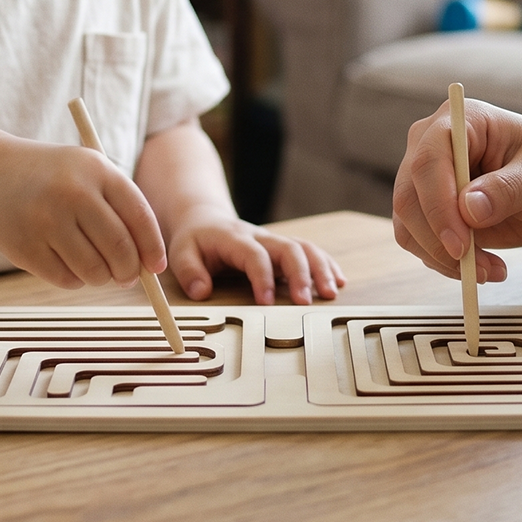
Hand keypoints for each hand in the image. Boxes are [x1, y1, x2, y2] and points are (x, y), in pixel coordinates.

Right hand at [0, 138, 165, 288]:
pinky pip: (66, 279)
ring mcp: (46, 219)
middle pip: (120, 249)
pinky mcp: (25, 246)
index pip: (140, 217)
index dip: (152, 248)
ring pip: (94, 270)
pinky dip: (74, 279)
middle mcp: (73, 192)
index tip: (155, 267)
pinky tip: (64, 261)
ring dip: (101, 277)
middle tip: (127, 278)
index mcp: (98, 170)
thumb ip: (121, 210)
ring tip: (95, 267)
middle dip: (129, 271)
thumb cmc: (54, 177)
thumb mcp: (88, 173)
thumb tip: (149, 265)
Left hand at [166, 207, 345, 304]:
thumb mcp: (181, 252)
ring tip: (331, 293)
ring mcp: (274, 242)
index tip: (266, 303)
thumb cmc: (195, 241)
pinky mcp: (283, 249)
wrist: (206, 219)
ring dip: (320, 269)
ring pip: (304, 248)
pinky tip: (339, 282)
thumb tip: (202, 292)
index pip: (254, 255)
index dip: (262, 277)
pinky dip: (326, 265)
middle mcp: (259, 237)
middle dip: (300, 274)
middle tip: (305, 302)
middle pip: (287, 248)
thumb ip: (189, 272)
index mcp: (234, 238)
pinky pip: (309, 252)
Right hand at [392, 97, 521, 282]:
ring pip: (407, 224)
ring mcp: (422, 176)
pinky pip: (417, 241)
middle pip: (409, 197)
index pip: (429, 161)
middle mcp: (429, 144)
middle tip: (481, 269)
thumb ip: (509, 189)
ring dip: (443, 257)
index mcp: (459, 121)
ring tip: (491, 269)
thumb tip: (469, 209)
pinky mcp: (424, 207)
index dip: (438, 205)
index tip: (461, 245)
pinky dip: (443, 262)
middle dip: (439, 240)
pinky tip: (483, 265)